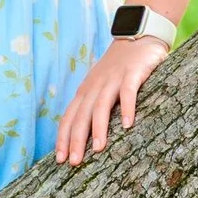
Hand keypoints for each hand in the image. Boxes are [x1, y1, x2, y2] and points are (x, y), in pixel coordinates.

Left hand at [54, 35, 169, 165]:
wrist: (137, 36)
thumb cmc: (119, 67)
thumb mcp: (101, 86)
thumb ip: (95, 105)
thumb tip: (87, 136)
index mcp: (85, 91)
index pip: (69, 116)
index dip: (63, 137)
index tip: (59, 159)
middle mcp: (95, 85)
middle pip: (81, 114)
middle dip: (76, 139)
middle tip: (74, 162)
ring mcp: (113, 79)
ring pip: (100, 105)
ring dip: (98, 128)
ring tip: (99, 149)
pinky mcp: (132, 73)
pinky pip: (127, 92)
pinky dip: (126, 108)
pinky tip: (127, 125)